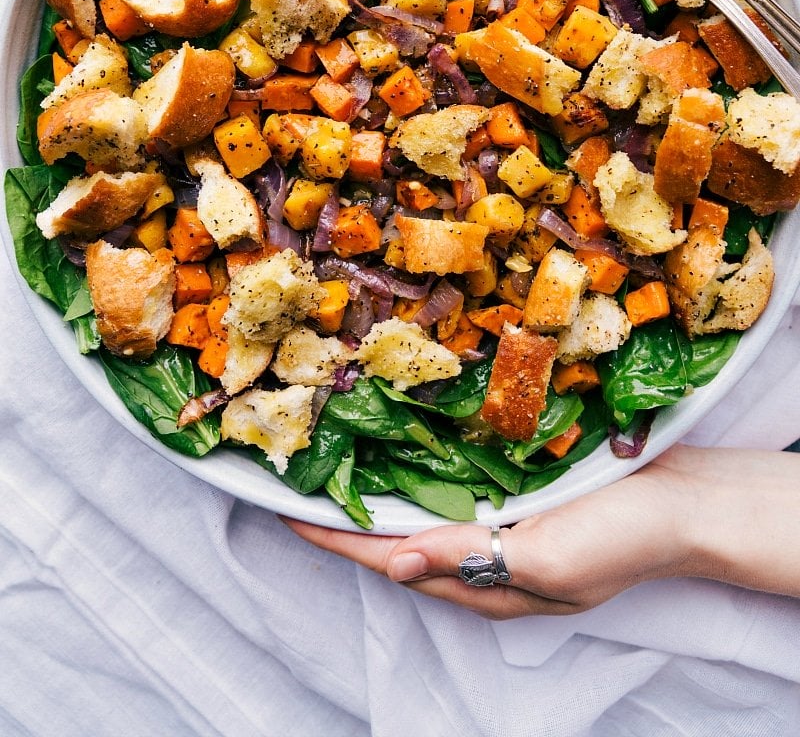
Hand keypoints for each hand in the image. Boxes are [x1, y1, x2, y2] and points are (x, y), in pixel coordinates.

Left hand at [283, 445, 799, 618]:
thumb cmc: (624, 535)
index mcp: (486, 582)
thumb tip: (391, 563)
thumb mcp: (548, 558)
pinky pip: (456, 490)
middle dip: (348, 515)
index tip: (286, 511)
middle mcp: (484, 558)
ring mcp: (502, 529)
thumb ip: (469, 558)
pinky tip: (406, 452)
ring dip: (380, 493)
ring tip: (337, 464)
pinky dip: (422, 475)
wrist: (686, 503)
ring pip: (422, 514)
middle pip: (398, 539)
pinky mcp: (518, 499)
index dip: (337, 536)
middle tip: (300, 479)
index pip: (391, 558)